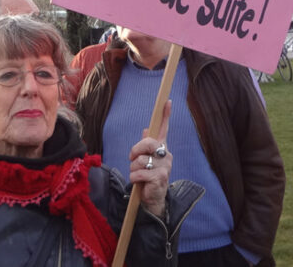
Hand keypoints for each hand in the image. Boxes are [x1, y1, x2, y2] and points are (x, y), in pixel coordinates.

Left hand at [129, 100, 172, 216]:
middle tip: (132, 158)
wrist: (153, 199)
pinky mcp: (160, 178)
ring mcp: (165, 166)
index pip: (164, 129)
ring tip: (139, 175)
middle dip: (135, 151)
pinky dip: (134, 179)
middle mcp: (166, 155)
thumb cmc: (147, 176)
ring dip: (133, 169)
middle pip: (147, 143)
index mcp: (162, 148)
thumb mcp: (146, 159)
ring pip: (139, 160)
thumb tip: (147, 129)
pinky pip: (138, 173)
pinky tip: (140, 183)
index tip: (168, 101)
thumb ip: (146, 145)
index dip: (165, 115)